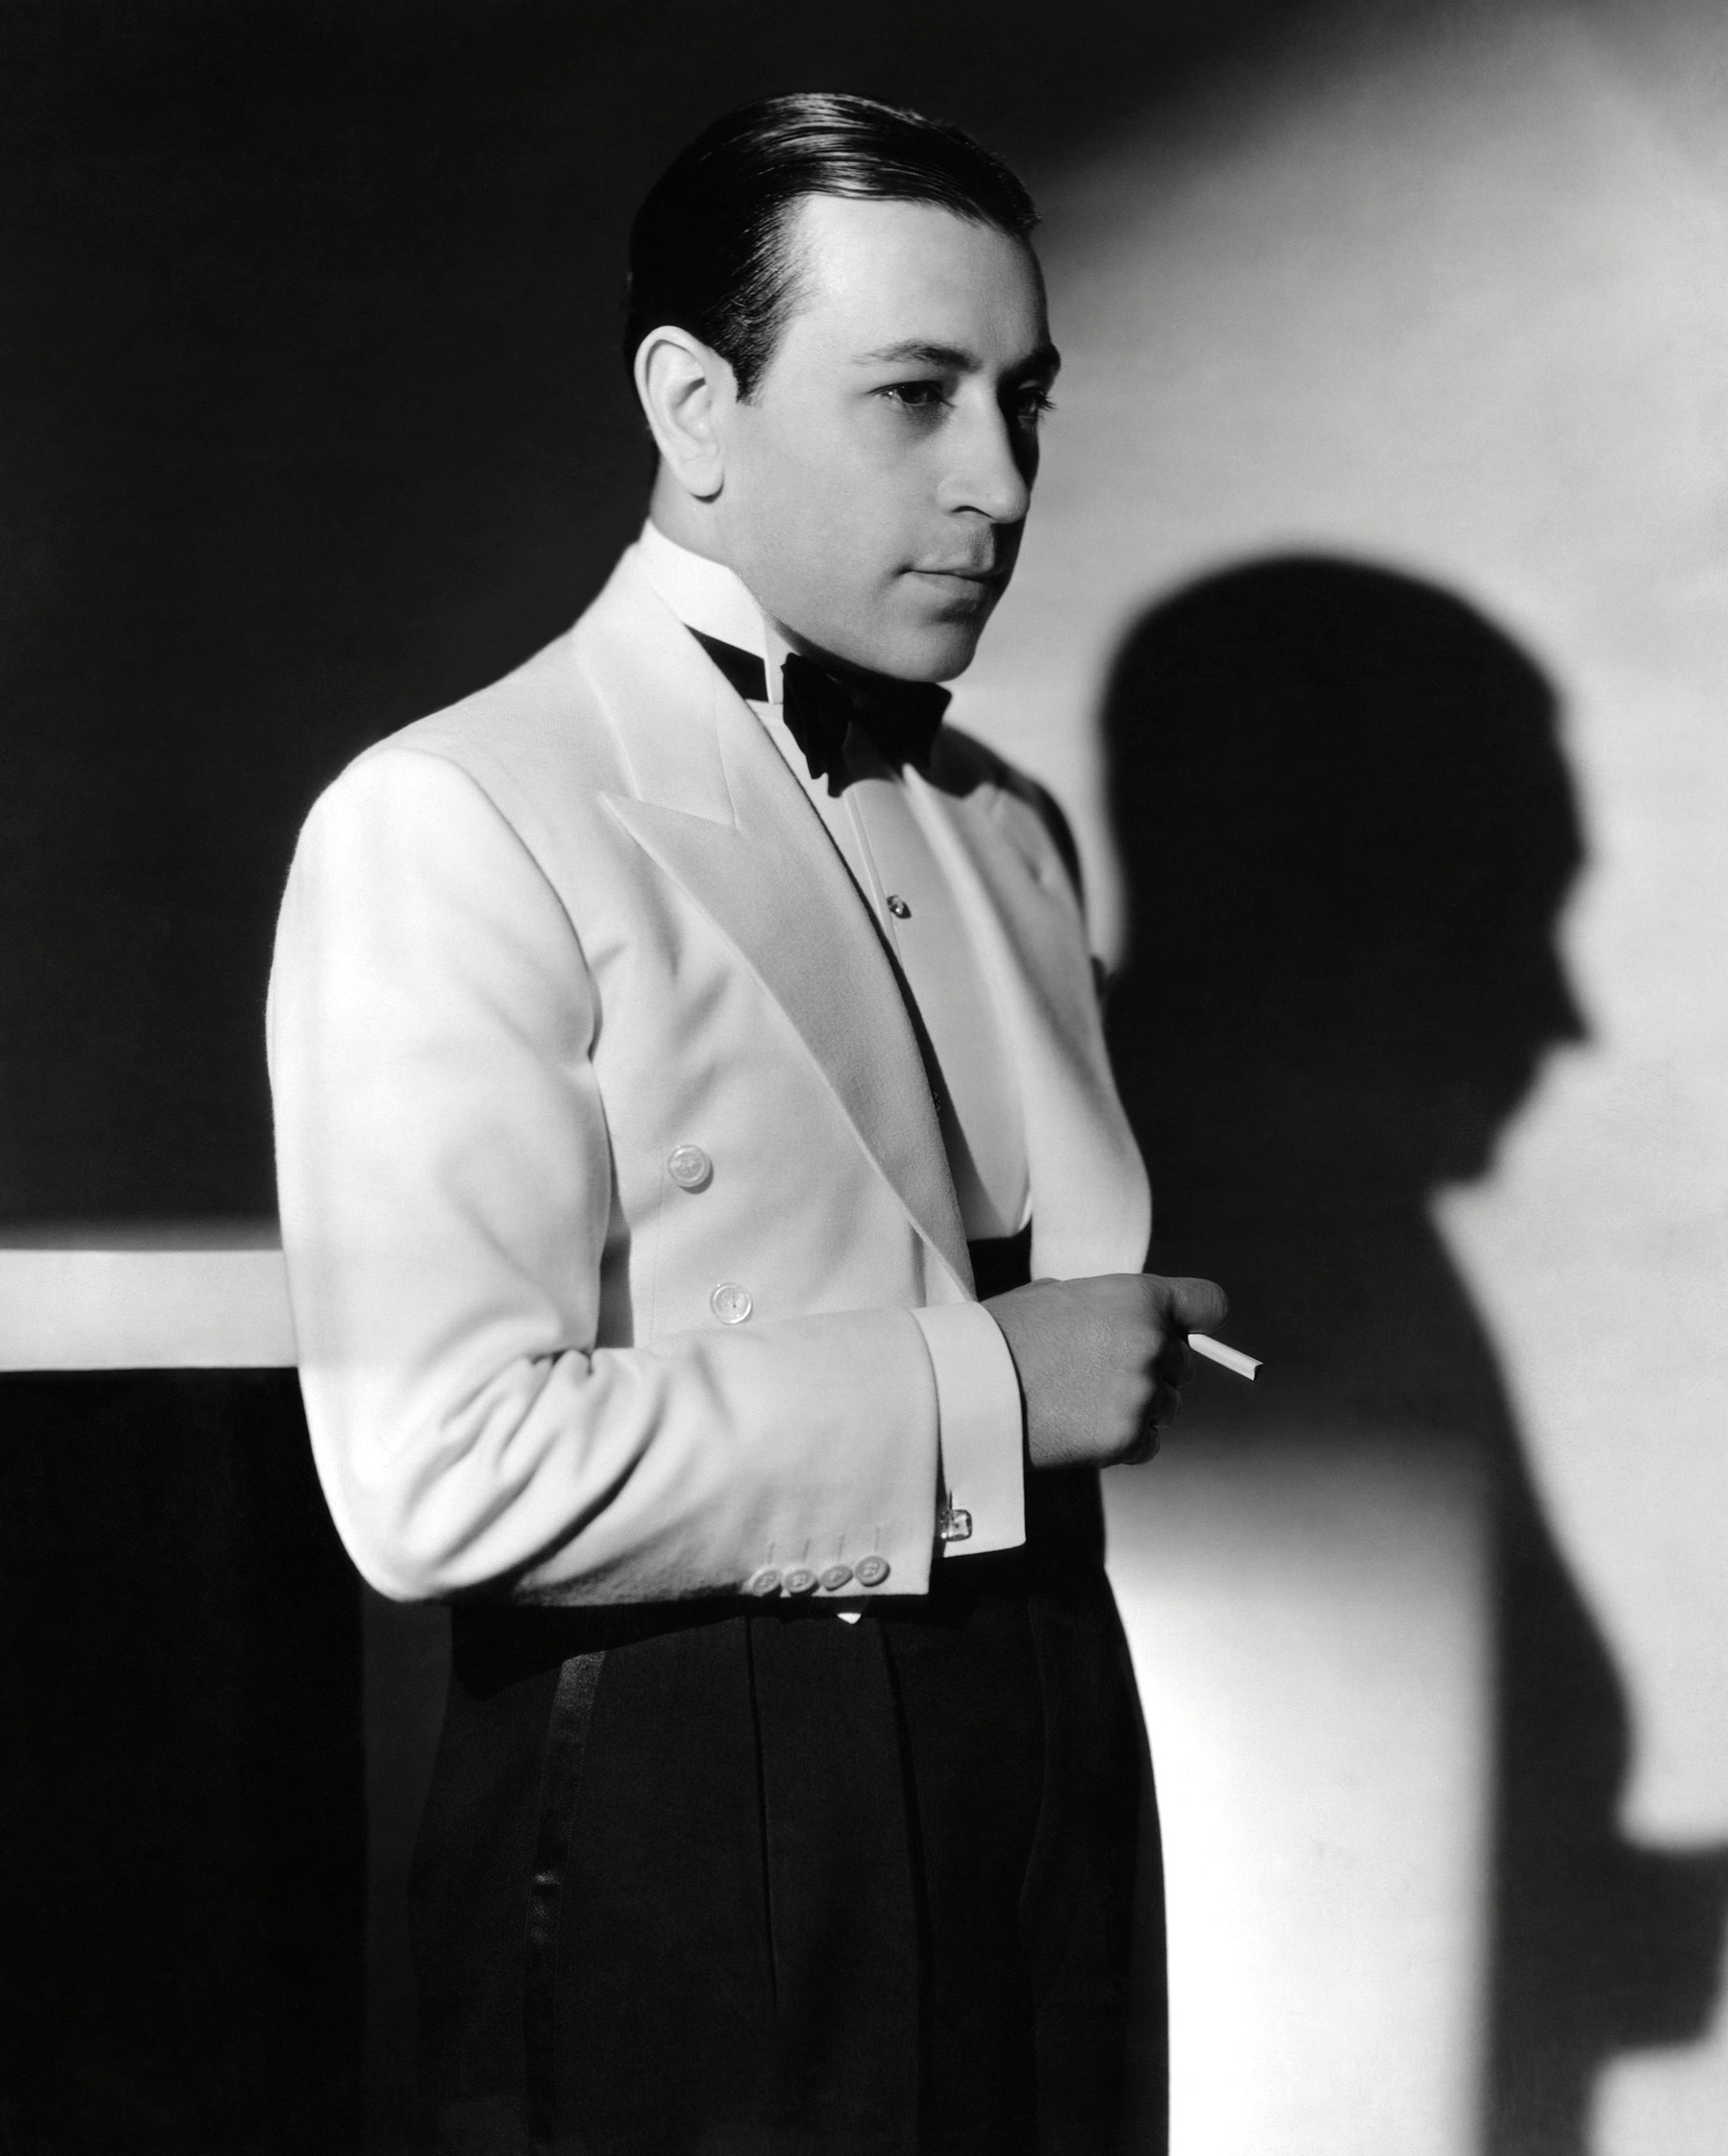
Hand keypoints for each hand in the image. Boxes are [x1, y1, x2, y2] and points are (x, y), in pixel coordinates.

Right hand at [984, 1272, 1229, 1470]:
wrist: (971, 1386)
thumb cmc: (1005, 1335)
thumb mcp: (1059, 1295)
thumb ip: (1110, 1307)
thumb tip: (1135, 1324)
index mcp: (1138, 1297)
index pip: (1209, 1303)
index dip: (1196, 1318)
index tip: (1186, 1330)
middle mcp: (1152, 1343)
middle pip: (1184, 1363)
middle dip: (1153, 1368)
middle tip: (1101, 1373)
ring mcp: (1142, 1394)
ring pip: (1168, 1405)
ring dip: (1139, 1406)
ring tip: (1085, 1402)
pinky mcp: (1129, 1438)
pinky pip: (1149, 1442)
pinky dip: (1126, 1441)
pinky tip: (1085, 1427)